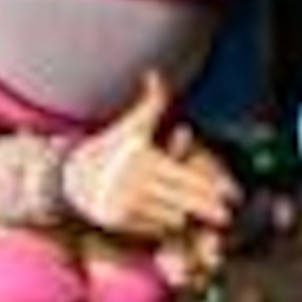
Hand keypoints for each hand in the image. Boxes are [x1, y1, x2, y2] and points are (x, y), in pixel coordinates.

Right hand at [63, 71, 240, 237]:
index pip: (189, 179)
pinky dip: (162, 224)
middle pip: (186, 202)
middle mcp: (136, 183)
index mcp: (145, 160)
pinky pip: (154, 228)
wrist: (68, 176)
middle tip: (227, 216)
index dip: (213, 189)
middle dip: (208, 209)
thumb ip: (152, 103)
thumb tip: (155, 74)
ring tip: (186, 207)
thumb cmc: (109, 148)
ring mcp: (127, 204)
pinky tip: (161, 213)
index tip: (233, 195)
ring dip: (181, 214)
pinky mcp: (119, 221)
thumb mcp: (132, 126)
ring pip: (172, 217)